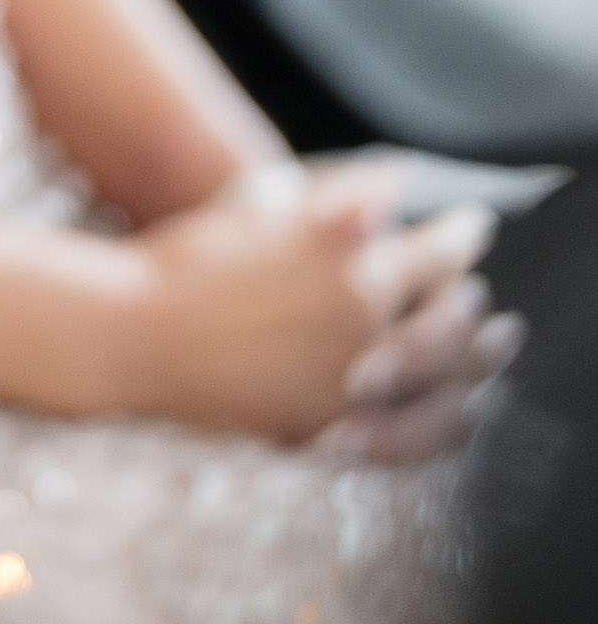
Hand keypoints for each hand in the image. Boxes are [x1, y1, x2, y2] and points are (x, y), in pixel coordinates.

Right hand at [118, 156, 519, 456]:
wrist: (133, 335)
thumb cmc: (192, 261)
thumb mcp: (264, 209)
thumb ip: (340, 196)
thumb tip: (399, 180)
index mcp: (352, 272)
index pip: (439, 255)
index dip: (463, 236)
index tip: (473, 225)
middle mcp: (363, 337)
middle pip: (452, 325)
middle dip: (475, 305)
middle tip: (484, 295)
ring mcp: (348, 393)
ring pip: (444, 387)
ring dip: (478, 367)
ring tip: (490, 352)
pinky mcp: (327, 435)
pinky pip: (409, 442)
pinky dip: (444, 427)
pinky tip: (454, 416)